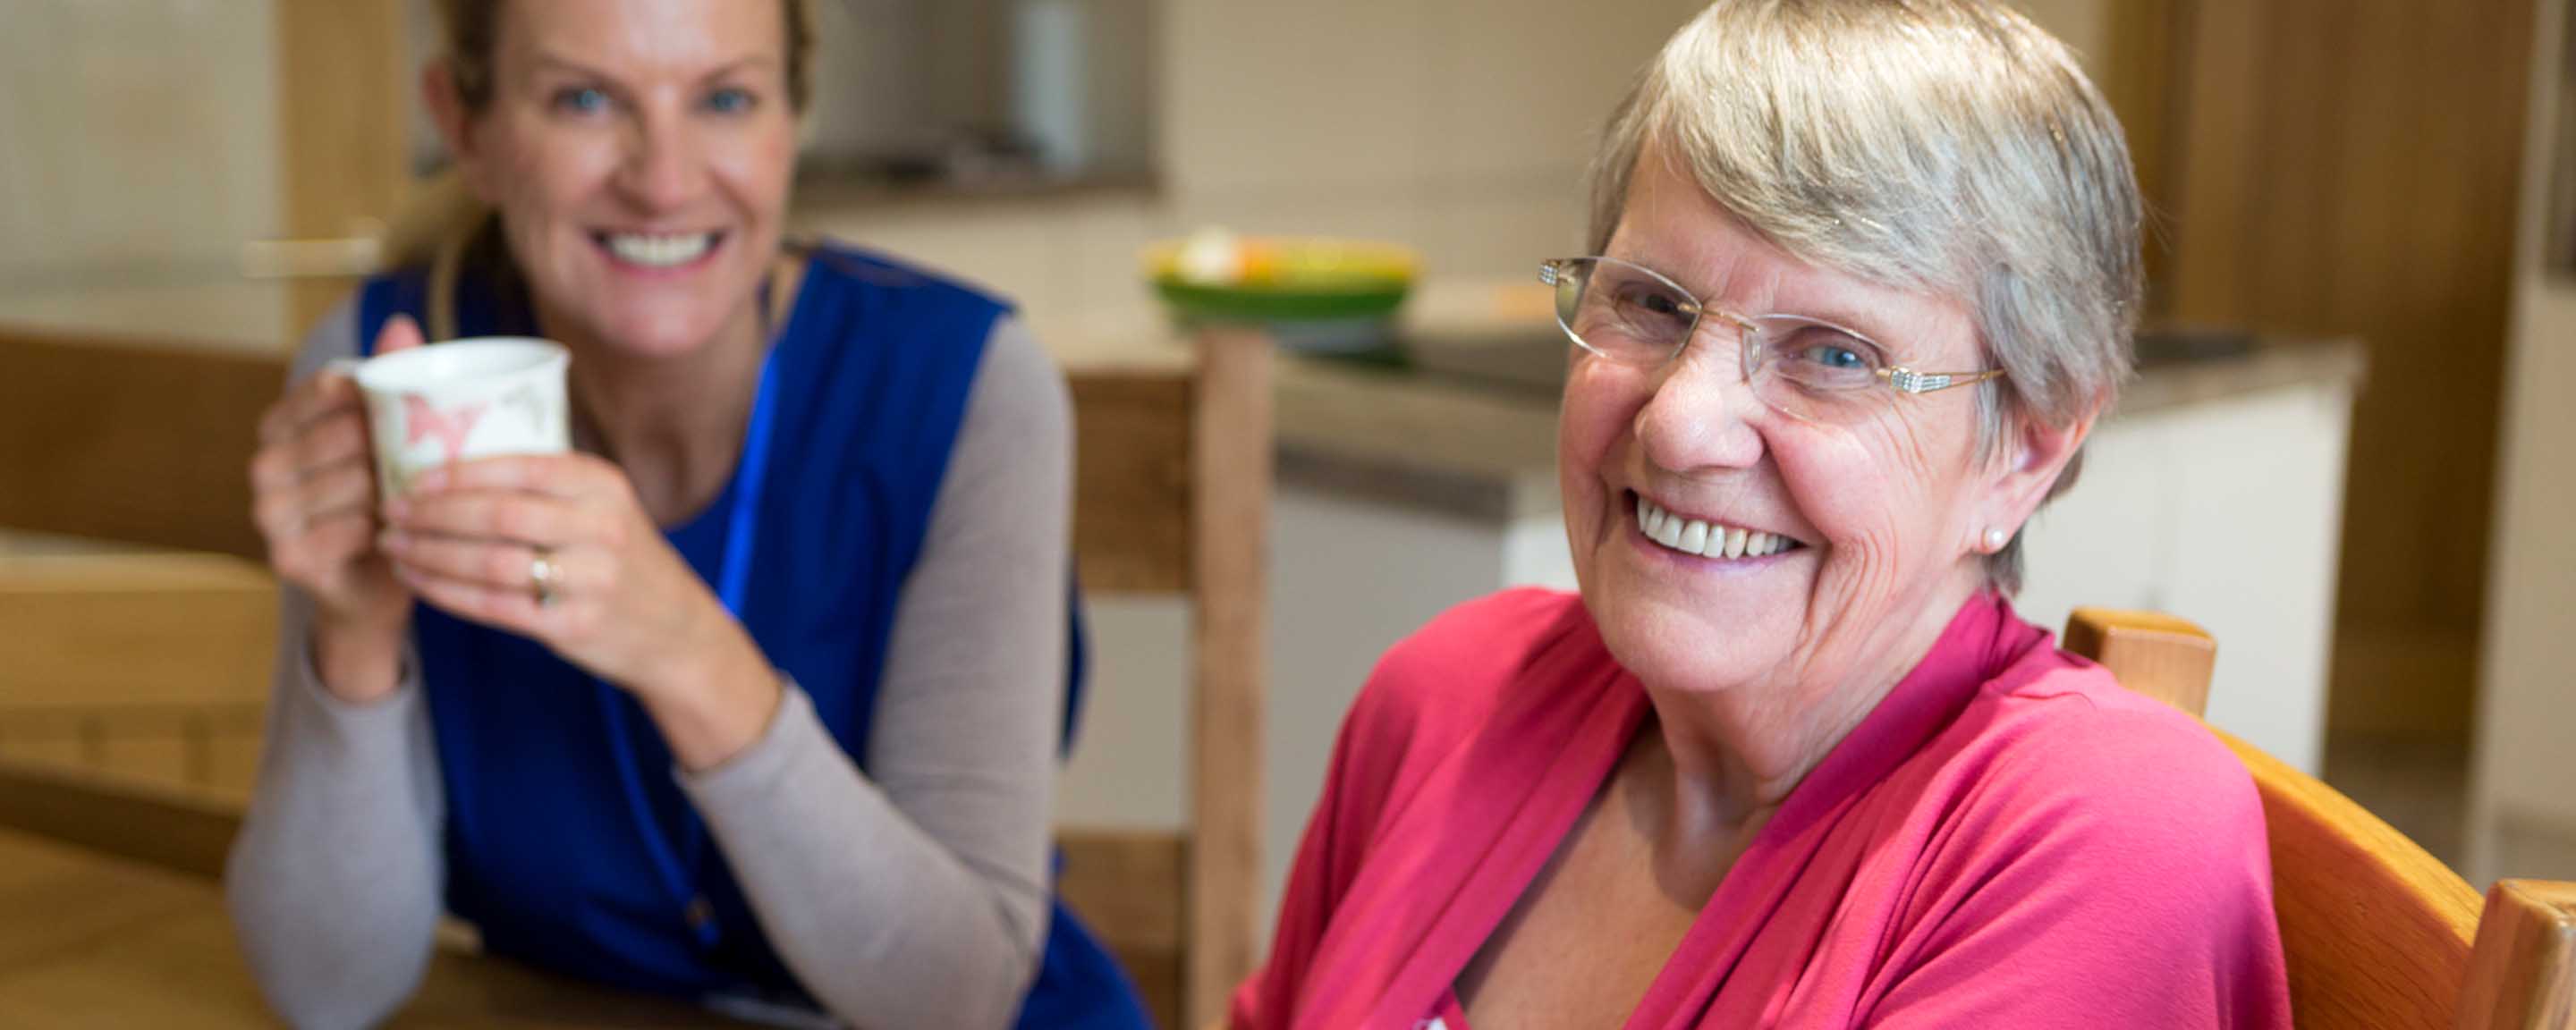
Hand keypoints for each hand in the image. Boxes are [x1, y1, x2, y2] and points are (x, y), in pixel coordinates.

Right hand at [250, 316, 424, 702]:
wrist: (379, 582)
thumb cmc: (390, 499)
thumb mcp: (395, 439)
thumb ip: (393, 382)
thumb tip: (401, 324)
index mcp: (283, 423)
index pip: (324, 389)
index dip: (372, 396)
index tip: (409, 410)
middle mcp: (265, 464)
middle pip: (341, 435)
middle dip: (392, 449)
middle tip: (428, 464)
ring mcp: (268, 512)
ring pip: (348, 482)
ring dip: (394, 492)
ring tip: (420, 499)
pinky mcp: (285, 555)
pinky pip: (346, 530)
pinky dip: (383, 531)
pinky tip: (401, 533)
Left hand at [379, 454, 779, 767]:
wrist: (673, 629)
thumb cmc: (618, 557)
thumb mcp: (603, 504)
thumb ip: (546, 483)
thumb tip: (450, 456)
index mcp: (603, 484)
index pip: (522, 467)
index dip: (460, 471)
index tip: (413, 476)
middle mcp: (601, 529)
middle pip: (500, 515)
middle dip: (434, 513)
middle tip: (390, 510)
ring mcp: (590, 580)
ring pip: (491, 562)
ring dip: (431, 553)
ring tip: (394, 546)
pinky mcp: (572, 625)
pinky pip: (494, 605)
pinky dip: (446, 592)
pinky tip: (418, 579)